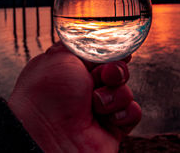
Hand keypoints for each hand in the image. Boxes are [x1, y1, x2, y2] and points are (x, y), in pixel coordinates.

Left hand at [8, 42, 140, 152]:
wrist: (48, 135)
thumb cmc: (47, 95)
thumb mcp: (62, 55)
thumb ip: (86, 44)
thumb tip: (105, 43)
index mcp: (70, 69)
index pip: (100, 54)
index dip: (110, 51)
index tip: (115, 49)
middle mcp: (84, 88)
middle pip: (117, 69)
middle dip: (115, 70)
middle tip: (104, 75)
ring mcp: (99, 108)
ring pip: (125, 90)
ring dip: (114, 94)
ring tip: (96, 103)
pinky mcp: (112, 127)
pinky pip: (133, 112)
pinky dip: (123, 112)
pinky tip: (107, 117)